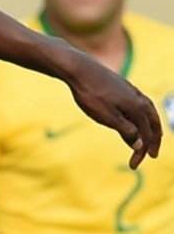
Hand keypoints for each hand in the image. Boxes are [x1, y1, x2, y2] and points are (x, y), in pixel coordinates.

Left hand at [64, 48, 161, 167]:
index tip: (132, 166)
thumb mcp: (106, 116)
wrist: (78, 67)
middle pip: (153, 123)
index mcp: (138, 108)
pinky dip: (142, 114)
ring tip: (149, 136)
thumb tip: (140, 145)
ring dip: (151, 126)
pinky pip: (140, 103)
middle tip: (151, 155)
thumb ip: (125, 130)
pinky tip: (134, 116)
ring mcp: (132, 91)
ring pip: (148, 112)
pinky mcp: (123, 85)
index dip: (140, 152)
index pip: (145, 136)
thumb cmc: (90, 94)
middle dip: (153, 140)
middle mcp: (139, 99)